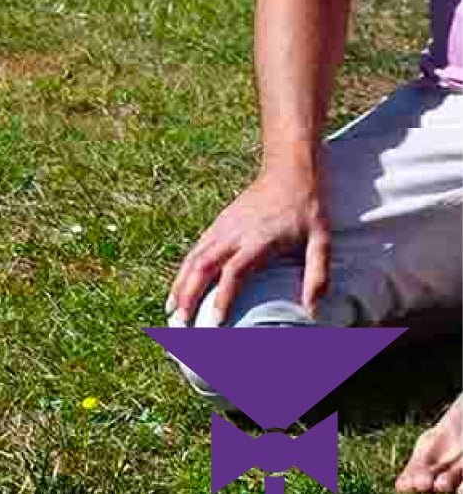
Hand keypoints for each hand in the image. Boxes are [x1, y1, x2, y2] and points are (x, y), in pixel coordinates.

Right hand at [167, 168, 330, 325]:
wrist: (288, 171)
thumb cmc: (307, 208)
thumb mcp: (322, 240)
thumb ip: (318, 275)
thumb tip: (312, 310)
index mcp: (258, 239)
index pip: (233, 272)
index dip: (222, 297)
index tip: (215, 321)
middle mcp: (233, 233)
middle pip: (202, 266)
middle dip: (187, 295)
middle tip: (178, 322)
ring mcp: (222, 227)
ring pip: (193, 258)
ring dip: (179, 283)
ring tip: (170, 309)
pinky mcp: (218, 223)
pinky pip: (195, 249)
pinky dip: (184, 269)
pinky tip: (179, 284)